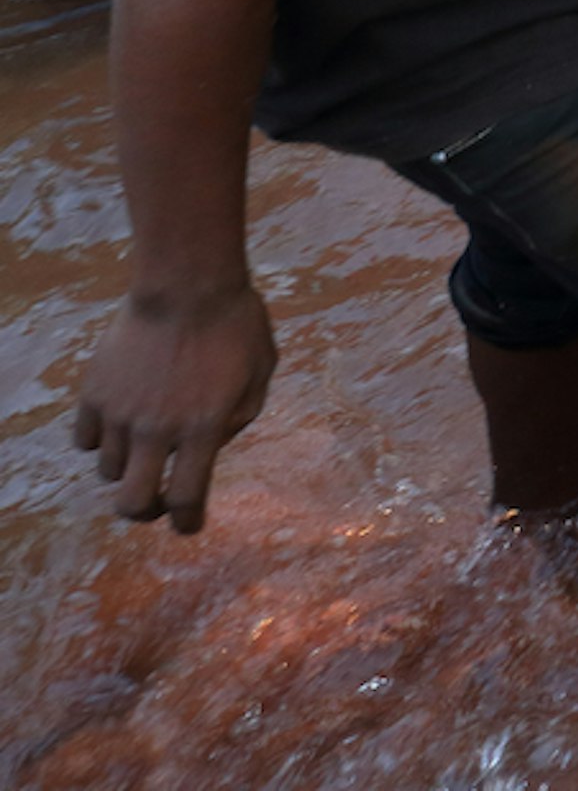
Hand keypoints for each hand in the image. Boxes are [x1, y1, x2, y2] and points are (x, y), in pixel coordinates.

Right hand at [73, 280, 276, 533]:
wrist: (186, 283)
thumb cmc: (235, 324)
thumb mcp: (259, 373)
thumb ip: (237, 418)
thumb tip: (209, 445)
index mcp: (202, 429)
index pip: (186, 498)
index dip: (186, 522)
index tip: (188, 526)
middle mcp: (156, 430)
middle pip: (132, 502)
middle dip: (144, 513)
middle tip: (155, 502)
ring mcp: (119, 413)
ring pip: (107, 471)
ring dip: (126, 467)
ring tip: (142, 444)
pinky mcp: (93, 394)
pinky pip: (84, 439)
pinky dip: (99, 440)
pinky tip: (117, 423)